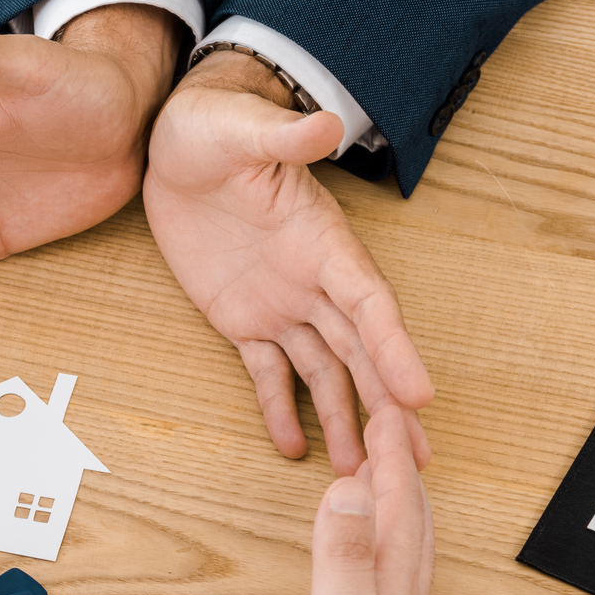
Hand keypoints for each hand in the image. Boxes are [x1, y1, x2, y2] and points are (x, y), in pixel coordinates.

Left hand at [144, 52, 433, 474]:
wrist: (174, 141)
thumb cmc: (215, 125)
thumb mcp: (242, 128)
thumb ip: (284, 137)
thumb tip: (326, 124)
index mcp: (323, 240)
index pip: (370, 304)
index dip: (396, 350)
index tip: (419, 397)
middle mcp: (312, 279)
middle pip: (360, 351)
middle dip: (386, 404)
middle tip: (413, 459)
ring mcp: (281, 302)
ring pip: (322, 370)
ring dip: (342, 418)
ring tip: (356, 471)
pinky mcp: (243, 317)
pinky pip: (266, 371)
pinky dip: (279, 408)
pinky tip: (292, 448)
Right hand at [283, 408, 464, 594]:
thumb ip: (342, 568)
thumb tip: (351, 493)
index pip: (394, 510)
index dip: (386, 458)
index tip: (383, 408)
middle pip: (412, 524)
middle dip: (402, 470)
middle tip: (393, 426)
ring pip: (407, 554)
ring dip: (400, 508)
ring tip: (390, 479)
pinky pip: (394, 583)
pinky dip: (388, 551)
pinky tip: (377, 565)